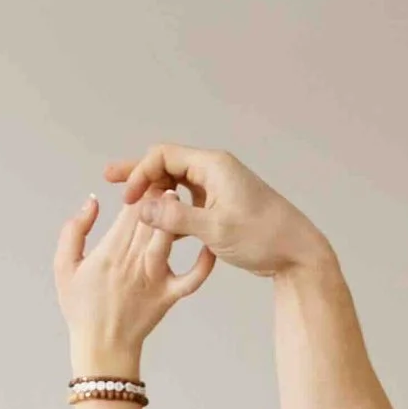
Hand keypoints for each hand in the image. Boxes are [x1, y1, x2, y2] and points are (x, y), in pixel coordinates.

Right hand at [55, 193, 214, 376]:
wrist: (103, 350)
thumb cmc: (80, 309)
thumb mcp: (64, 267)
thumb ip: (74, 231)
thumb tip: (93, 202)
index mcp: (110, 251)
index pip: (130, 209)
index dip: (140, 188)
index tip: (145, 177)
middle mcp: (134, 261)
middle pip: (151, 217)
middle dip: (160, 193)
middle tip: (168, 175)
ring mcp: (155, 278)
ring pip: (169, 238)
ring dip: (176, 215)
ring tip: (179, 196)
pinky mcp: (170, 296)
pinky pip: (192, 278)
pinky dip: (203, 262)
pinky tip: (207, 246)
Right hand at [104, 143, 329, 280]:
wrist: (298, 252)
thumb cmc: (264, 237)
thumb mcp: (216, 230)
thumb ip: (176, 218)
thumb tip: (142, 207)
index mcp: (213, 166)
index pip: (164, 156)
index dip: (141, 173)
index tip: (128, 198)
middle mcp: (215, 171)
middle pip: (168, 164)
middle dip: (140, 174)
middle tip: (109, 179)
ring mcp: (219, 188)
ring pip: (177, 184)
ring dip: (155, 193)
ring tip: (129, 204)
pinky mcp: (222, 206)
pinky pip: (189, 201)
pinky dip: (172, 210)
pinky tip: (158, 226)